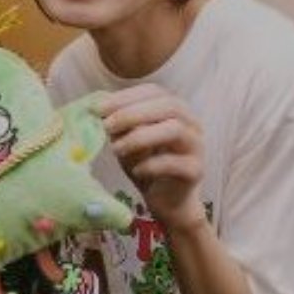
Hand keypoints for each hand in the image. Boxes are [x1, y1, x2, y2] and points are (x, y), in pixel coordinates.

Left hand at [96, 85, 204, 228]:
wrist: (167, 201)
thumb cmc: (147, 166)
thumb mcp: (128, 142)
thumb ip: (119, 127)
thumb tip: (96, 112)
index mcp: (174, 109)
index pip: (154, 91)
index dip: (126, 97)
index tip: (99, 108)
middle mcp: (191, 123)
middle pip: (168, 105)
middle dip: (132, 113)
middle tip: (106, 127)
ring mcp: (196, 146)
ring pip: (175, 129)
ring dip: (140, 138)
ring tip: (116, 150)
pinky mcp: (195, 170)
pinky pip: (174, 162)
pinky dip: (151, 165)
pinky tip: (136, 170)